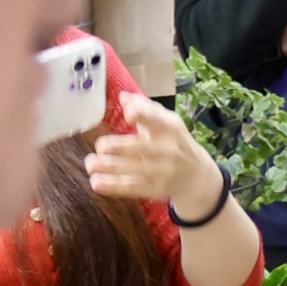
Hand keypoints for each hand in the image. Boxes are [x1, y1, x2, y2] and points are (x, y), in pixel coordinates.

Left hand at [86, 101, 223, 221]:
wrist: (196, 176)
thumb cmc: (174, 143)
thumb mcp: (166, 123)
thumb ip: (144, 109)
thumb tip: (123, 97)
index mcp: (169, 127)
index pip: (156, 119)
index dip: (142, 115)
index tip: (128, 114)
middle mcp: (167, 149)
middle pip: (141, 147)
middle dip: (119, 146)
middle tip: (100, 146)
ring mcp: (162, 171)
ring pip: (133, 168)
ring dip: (109, 166)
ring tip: (90, 164)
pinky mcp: (155, 188)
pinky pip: (132, 187)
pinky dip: (113, 186)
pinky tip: (96, 182)